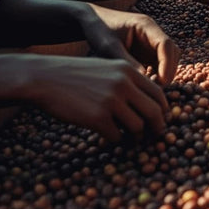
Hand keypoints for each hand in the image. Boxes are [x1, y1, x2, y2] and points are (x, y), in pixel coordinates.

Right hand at [28, 54, 168, 143]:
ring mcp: (111, 101)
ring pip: (138, 127)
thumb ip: (125, 81)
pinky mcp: (98, 118)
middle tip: (154, 136)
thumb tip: (144, 103)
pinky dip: (115, 140)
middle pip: (154, 112)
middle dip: (157, 127)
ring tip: (129, 139)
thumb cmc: (75, 75)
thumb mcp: (106, 68)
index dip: (163, 109)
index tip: (161, 119)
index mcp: (127, 70)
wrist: (46, 78)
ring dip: (136, 136)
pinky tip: (107, 137)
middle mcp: (124, 84)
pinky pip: (116, 136)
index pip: (158, 92)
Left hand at [84, 5, 178, 83]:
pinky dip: (155, 75)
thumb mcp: (108, 46)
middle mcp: (152, 33)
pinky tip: (143, 85)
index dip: (167, 64)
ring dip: (163, 74)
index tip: (161, 82)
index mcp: (145, 26)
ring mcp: (150, 42)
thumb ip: (126, 61)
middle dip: (167, 71)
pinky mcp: (145, 51)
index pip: (166, 44)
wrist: (91, 20)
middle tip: (154, 88)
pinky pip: (157, 64)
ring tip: (148, 87)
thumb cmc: (99, 29)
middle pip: (171, 52)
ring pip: (167, 59)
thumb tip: (144, 80)